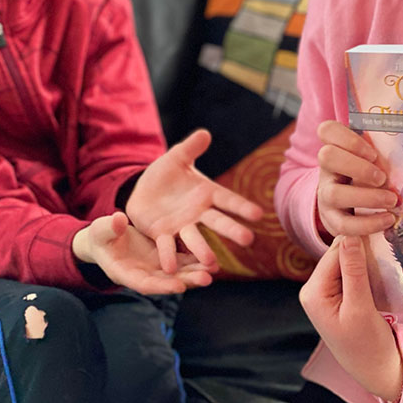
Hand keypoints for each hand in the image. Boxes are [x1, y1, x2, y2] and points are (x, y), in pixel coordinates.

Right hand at [72, 212, 213, 293]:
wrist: (109, 237)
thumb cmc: (102, 235)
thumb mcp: (102, 230)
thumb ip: (110, 227)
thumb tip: (119, 220)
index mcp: (124, 273)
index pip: (144, 284)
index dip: (162, 286)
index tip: (179, 287)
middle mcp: (144, 274)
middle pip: (167, 282)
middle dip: (187, 281)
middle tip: (207, 279)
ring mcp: (156, 267)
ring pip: (178, 273)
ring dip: (196, 272)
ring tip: (214, 269)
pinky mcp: (165, 257)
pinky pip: (182, 260)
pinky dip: (196, 260)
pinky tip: (212, 258)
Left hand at [125, 129, 264, 272]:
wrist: (144, 193)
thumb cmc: (165, 174)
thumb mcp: (175, 158)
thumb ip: (190, 148)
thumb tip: (204, 133)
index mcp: (207, 193)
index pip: (228, 200)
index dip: (242, 207)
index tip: (259, 214)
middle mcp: (199, 213)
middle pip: (218, 221)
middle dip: (232, 230)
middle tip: (249, 240)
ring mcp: (182, 226)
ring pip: (196, 239)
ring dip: (204, 250)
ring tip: (213, 262)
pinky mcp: (164, 235)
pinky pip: (168, 246)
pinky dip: (170, 257)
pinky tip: (171, 268)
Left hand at [299, 235, 402, 402]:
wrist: (376, 370)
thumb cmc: (367, 344)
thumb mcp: (360, 307)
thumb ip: (354, 271)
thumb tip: (350, 235)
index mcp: (312, 292)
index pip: (333, 254)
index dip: (356, 240)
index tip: (379, 229)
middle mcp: (313, 290)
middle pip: (337, 255)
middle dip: (359, 249)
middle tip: (385, 240)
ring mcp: (325, 293)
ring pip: (345, 262)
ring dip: (363, 258)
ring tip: (384, 253)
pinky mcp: (338, 296)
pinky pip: (349, 272)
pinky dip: (364, 268)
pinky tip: (379, 267)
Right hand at [316, 120, 396, 237]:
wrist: (352, 209)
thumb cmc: (370, 176)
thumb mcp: (373, 160)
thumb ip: (384, 151)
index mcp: (336, 148)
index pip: (327, 130)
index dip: (348, 138)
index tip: (372, 152)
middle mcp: (327, 169)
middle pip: (326, 156)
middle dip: (358, 166)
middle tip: (382, 177)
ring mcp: (325, 194)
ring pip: (334, 193)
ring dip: (367, 197)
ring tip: (391, 200)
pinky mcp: (332, 220)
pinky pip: (343, 224)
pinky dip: (368, 223)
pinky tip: (387, 219)